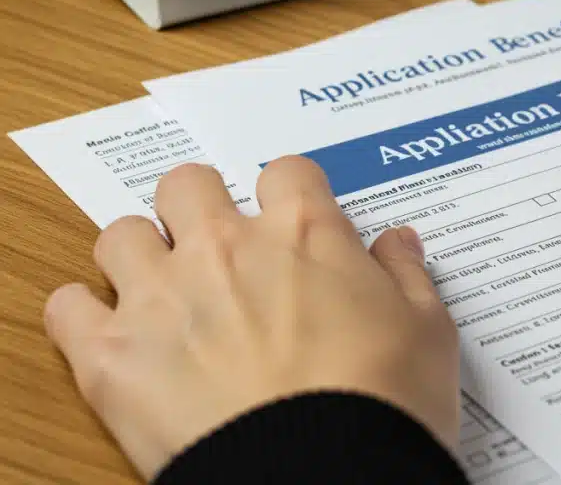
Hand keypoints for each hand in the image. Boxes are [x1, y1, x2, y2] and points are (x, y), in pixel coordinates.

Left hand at [42, 157, 459, 479]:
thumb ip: (408, 276)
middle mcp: (225, 249)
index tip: (296, 224)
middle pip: (188, 184)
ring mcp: (160, 298)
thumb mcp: (428, 332)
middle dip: (201, 208)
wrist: (325, 478)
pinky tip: (113, 336)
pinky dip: (84, 315)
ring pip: (121, 235)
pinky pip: (67, 306)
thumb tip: (398, 243)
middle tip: (220, 249)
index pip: (286, 172)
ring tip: (163, 294)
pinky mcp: (110, 357)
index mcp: (304, 235)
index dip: (292, 195)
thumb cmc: (385, 403)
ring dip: (140, 256)